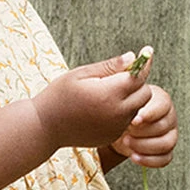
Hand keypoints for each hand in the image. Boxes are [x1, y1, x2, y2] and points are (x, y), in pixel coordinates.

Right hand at [32, 53, 151, 150]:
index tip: (145, 53)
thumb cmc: (59, 95)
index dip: (142, 64)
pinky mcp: (112, 136)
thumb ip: (109, 66)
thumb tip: (132, 57)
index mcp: (109, 94)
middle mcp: (117, 113)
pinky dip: (122, 113)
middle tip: (119, 77)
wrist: (44, 127)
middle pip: (145, 94)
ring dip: (131, 99)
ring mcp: (116, 127)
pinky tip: (103, 108)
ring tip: (109, 93)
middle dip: (137, 83)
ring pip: (138, 108)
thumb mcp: (81, 74)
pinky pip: (127, 121)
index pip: (138, 76)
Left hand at [109, 81, 177, 166]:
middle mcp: (168, 116)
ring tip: (126, 142)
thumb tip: (132, 56)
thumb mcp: (115, 87)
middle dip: (144, 131)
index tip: (134, 119)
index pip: (163, 105)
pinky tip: (133, 156)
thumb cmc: (114, 104)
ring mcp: (168, 134)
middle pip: (165, 126)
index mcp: (160, 99)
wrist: (111, 125)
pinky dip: (149, 160)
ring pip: (167, 143)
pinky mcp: (164, 151)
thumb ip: (124, 73)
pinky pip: (165, 159)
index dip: (150, 113)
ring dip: (145, 146)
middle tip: (126, 132)